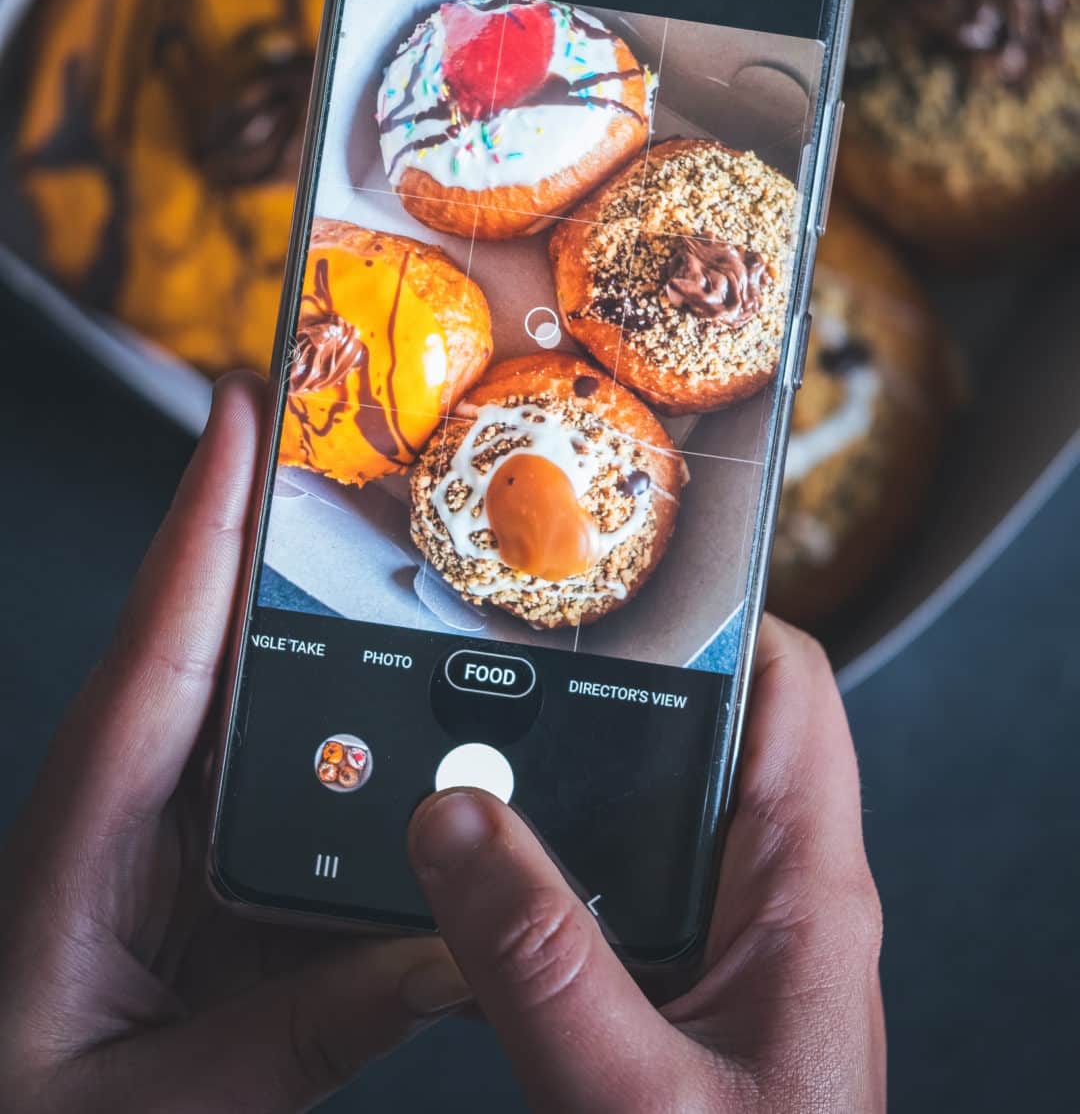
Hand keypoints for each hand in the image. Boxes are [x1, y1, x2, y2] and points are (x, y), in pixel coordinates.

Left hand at [0, 374, 466, 1113]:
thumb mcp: (158, 1106)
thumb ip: (304, 1037)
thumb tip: (451, 951)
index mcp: (84, 836)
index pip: (157, 648)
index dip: (204, 521)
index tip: (243, 410)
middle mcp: (131, 802)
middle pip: (204, 628)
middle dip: (259, 517)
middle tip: (329, 424)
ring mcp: (173, 823)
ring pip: (250, 687)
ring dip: (308, 603)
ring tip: (384, 527)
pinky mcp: (209, 856)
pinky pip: (288, 762)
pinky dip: (339, 708)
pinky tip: (401, 697)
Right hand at [408, 616, 884, 1112]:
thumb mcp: (634, 1094)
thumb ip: (541, 963)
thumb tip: (454, 820)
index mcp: (806, 891)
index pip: (790, 685)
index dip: (716, 609)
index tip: (616, 580)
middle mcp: (779, 896)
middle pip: (709, 728)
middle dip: (615, 680)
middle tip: (517, 645)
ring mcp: (733, 937)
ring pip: (654, 804)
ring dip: (572, 773)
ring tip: (479, 740)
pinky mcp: (688, 982)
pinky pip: (620, 878)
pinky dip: (552, 855)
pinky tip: (486, 868)